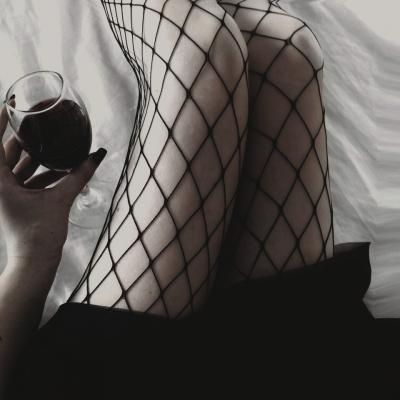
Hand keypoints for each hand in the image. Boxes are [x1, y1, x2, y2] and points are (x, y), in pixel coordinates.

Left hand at [0, 105, 106, 269]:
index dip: (0, 118)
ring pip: (18, 164)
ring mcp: (6, 192)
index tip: (11, 102)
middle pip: (7, 150)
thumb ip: (79, 175)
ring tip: (52, 139)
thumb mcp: (60, 200)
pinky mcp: (16, 199)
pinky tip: (59, 165)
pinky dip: (40, 170)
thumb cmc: (39, 235)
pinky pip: (26, 177)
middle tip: (38, 119)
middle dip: (23, 135)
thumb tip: (97, 155)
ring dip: (35, 153)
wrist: (35, 261)